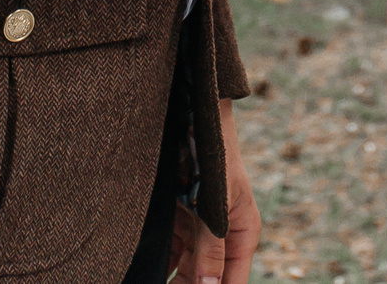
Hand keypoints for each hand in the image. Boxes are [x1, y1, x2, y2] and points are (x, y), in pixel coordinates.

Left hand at [171, 99, 260, 283]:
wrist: (194, 119)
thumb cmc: (214, 157)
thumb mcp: (216, 207)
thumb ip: (212, 250)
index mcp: (242, 235)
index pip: (233, 283)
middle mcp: (222, 237)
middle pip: (208, 281)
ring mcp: (200, 230)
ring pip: (187, 271)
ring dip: (173, 281)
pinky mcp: (179, 222)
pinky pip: (170, 255)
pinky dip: (159, 266)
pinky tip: (144, 273)